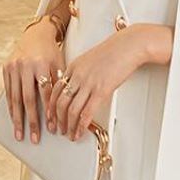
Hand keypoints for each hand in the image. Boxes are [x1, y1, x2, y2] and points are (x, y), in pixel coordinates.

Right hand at [2, 17, 64, 142]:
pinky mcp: (5, 69)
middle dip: (31, 121)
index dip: (49, 112)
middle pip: (28, 99)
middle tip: (34, 138)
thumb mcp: (59, 65)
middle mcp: (25, 66)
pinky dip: (11, 108)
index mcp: (41, 64)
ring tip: (20, 135)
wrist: (36, 35)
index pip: (45, 94)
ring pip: (15, 98)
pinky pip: (8, 93)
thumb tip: (63, 110)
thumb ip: (59, 85)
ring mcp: (13, 68)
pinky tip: (14, 120)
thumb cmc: (51, 52)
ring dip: (17, 119)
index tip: (52, 128)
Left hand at [48, 23, 171, 140]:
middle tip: (58, 129)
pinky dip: (81, 125)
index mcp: (73, 67)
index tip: (50, 117)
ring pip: (71, 110)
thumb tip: (79, 87)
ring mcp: (88, 83)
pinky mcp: (101, 90)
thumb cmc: (115, 51)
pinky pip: (87, 112)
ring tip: (69, 134)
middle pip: (59, 102)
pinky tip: (80, 131)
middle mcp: (77, 75)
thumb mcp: (91, 59)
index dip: (50, 107)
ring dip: (68, 125)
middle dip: (57, 120)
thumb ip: (82, 72)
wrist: (129, 45)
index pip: (54, 90)